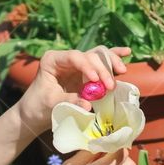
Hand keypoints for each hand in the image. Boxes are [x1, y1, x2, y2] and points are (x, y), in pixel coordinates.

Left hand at [15, 45, 131, 135]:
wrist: (36, 112)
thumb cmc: (38, 105)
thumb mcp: (51, 103)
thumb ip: (69, 101)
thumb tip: (88, 105)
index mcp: (53, 59)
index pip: (74, 56)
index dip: (87, 66)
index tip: (95, 81)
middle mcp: (67, 58)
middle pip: (90, 56)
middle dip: (102, 69)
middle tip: (110, 86)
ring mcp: (78, 64)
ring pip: (98, 56)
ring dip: (111, 62)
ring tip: (121, 71)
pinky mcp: (86, 72)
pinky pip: (102, 61)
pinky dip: (114, 56)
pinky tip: (127, 52)